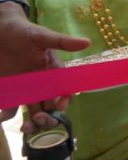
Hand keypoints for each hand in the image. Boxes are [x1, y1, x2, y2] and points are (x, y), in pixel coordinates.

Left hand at [0, 6, 89, 124]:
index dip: (64, 101)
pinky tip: (1, 116)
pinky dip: (7, 115)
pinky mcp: (10, 91)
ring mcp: (26, 89)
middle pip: (50, 107)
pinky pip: (11, 109)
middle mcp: (42, 83)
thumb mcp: (42, 36)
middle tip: (39, 120)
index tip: (59, 107)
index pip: (64, 91)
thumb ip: (62, 42)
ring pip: (34, 112)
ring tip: (26, 128)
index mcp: (53, 72)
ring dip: (33, 124)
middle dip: (48, 118)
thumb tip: (87, 42)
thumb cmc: (23, 31)